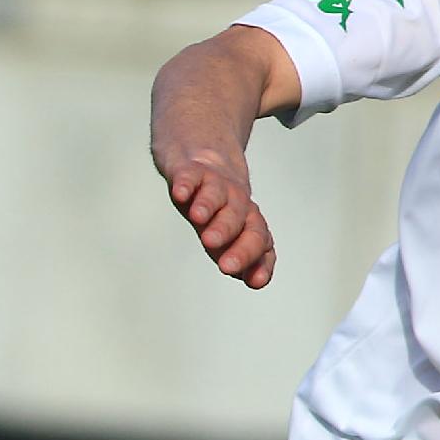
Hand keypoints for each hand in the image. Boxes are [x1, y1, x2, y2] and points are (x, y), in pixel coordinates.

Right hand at [159, 141, 274, 287]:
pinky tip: (180, 193)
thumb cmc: (219, 207)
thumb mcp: (230, 235)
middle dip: (229, 234)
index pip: (259, 240)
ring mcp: (214, 185)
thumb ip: (242, 259)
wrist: (204, 158)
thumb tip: (254, 279)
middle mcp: (235, 202)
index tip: (255, 281)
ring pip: (216, 195)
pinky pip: (189, 175)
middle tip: (217, 252)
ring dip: (209, 206)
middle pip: (238, 218)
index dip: (258, 260)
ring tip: (198, 218)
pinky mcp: (190, 170)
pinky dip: (185, 184)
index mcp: (247, 221)